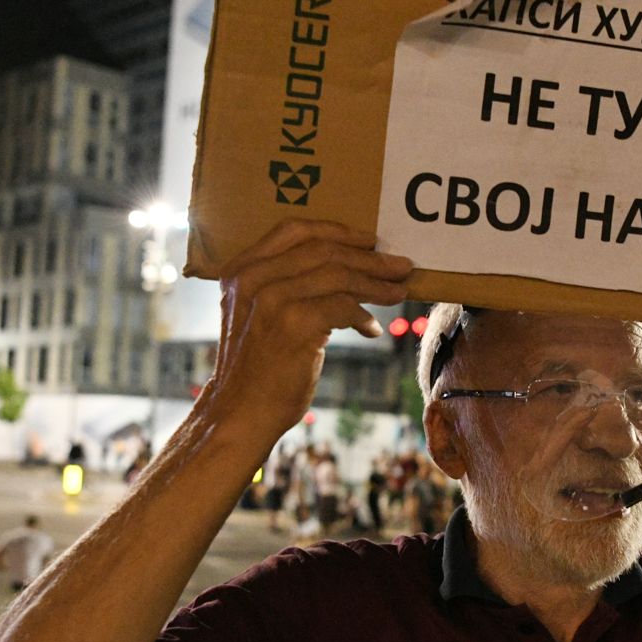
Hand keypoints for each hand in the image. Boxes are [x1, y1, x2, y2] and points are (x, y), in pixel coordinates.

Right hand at [210, 220, 412, 434]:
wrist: (241, 411)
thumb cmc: (258, 367)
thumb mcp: (259, 314)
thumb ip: (286, 285)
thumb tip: (347, 268)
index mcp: (241, 269)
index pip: (295, 230)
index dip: (338, 231)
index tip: (369, 239)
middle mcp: (253, 278)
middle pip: (323, 250)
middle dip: (368, 258)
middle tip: (401, 266)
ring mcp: (272, 298)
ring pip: (338, 275)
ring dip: (376, 283)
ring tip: (398, 292)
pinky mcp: (293, 322)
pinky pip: (343, 305)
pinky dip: (363, 316)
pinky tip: (371, 329)